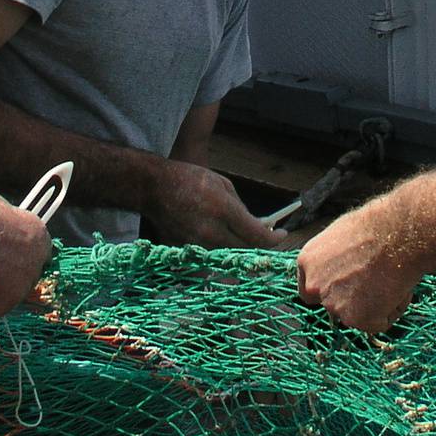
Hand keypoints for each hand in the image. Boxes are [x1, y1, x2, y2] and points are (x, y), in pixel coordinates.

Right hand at [144, 162, 286, 249]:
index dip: (275, 239)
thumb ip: (240, 207)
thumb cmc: (189, 179)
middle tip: (267, 236)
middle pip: (246, 250)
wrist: (153, 188)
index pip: (257, 236)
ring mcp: (198, 244)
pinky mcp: (186, 251)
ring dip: (238, 247)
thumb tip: (254, 223)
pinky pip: (210, 255)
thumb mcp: (221, 184)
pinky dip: (218, 248)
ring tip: (239, 234)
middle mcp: (212, 232)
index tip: (283, 235)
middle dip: (259, 245)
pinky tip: (217, 235)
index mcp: (223, 210)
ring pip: (229, 255)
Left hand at [296, 204, 421, 333]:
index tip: (345, 288)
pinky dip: (392, 310)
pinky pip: (379, 322)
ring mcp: (334, 305)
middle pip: (332, 305)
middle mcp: (315, 285)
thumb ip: (335, 259)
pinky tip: (397, 288)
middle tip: (375, 284)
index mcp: (307, 261)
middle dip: (351, 301)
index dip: (329, 291)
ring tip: (389, 278)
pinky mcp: (357, 319)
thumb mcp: (342, 236)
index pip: (309, 290)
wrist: (397, 233)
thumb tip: (345, 268)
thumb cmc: (376, 226)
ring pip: (357, 315)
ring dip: (375, 304)